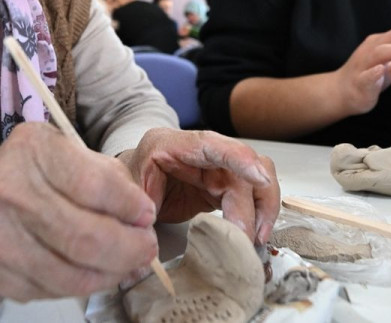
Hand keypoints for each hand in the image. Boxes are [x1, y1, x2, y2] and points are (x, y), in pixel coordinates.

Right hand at [0, 123, 158, 300]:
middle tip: (145, 247)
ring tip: (126, 263)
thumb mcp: (62, 154)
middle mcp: (8, 191)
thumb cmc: (27, 176)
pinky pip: (55, 291)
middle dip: (130, 248)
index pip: (95, 186)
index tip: (146, 215)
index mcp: (31, 150)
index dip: (130, 207)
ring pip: (74, 275)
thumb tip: (142, 217)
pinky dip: (84, 285)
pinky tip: (93, 271)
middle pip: (87, 238)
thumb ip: (106, 178)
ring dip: (112, 273)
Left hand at [117, 128, 278, 244]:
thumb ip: (139, 215)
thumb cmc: (129, 183)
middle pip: (242, 166)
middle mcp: (200, 151)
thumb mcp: (127, 195)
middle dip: (252, 204)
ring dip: (263, 207)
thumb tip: (148, 246)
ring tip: (257, 238)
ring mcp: (215, 166)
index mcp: (169, 144)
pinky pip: (250, 194)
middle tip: (249, 238)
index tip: (260, 178)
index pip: (210, 144)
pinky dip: (257, 215)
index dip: (238, 158)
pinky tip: (254, 235)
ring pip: (255, 177)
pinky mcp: (223, 184)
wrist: (129, 184)